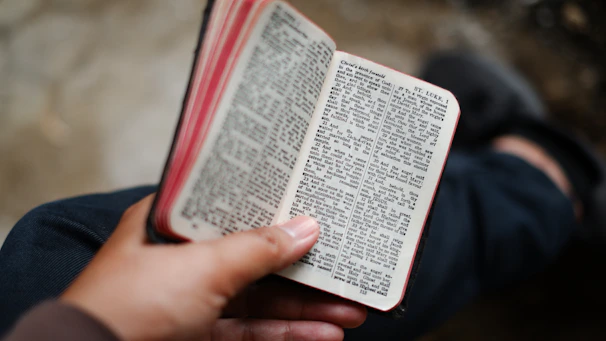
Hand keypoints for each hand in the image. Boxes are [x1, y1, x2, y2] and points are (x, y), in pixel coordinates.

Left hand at [61, 195, 365, 340]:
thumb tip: (307, 228)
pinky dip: (287, 333)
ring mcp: (194, 299)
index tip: (313, 207)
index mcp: (174, 224)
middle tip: (346, 269)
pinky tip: (323, 333)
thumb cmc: (132, 304)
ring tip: (350, 309)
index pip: (233, 206)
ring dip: (305, 307)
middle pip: (256, 257)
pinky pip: (252, 331)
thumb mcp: (203, 267)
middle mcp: (184, 258)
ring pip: (261, 299)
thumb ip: (259, 248)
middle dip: (304, 268)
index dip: (274, 206)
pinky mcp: (200, 335)